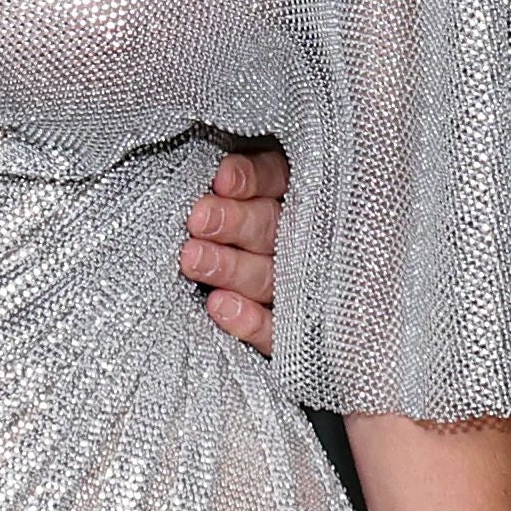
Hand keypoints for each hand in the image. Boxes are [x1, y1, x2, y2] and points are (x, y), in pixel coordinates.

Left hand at [182, 145, 286, 355]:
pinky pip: (275, 330)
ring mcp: (299, 288)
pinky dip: (250, 321)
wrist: (317, 322)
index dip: (250, 179)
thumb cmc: (237, 234)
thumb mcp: (238, 197)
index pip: (275, 180)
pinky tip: (219, 306)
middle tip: (198, 220)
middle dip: (234, 222)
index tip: (221, 179)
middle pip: (269, 227)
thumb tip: (210, 176)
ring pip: (266, 276)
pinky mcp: (294, 333)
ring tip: (192, 259)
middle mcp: (297, 240)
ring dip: (230, 268)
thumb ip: (238, 183)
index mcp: (289, 198)